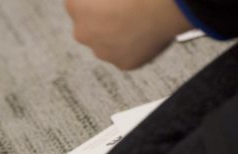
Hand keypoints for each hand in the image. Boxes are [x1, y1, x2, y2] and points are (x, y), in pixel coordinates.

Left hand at [65, 0, 191, 68]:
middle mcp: (82, 32)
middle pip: (90, 27)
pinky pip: (125, 54)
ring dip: (118, 34)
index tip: (107, 0)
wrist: (161, 9)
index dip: (94, 1)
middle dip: (103, 20)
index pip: (78, 4)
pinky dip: (134, 46)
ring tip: (139, 20)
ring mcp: (101, 51)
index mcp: (76, 6)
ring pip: (106, 42)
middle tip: (124, 8)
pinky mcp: (121, 63)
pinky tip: (145, 33)